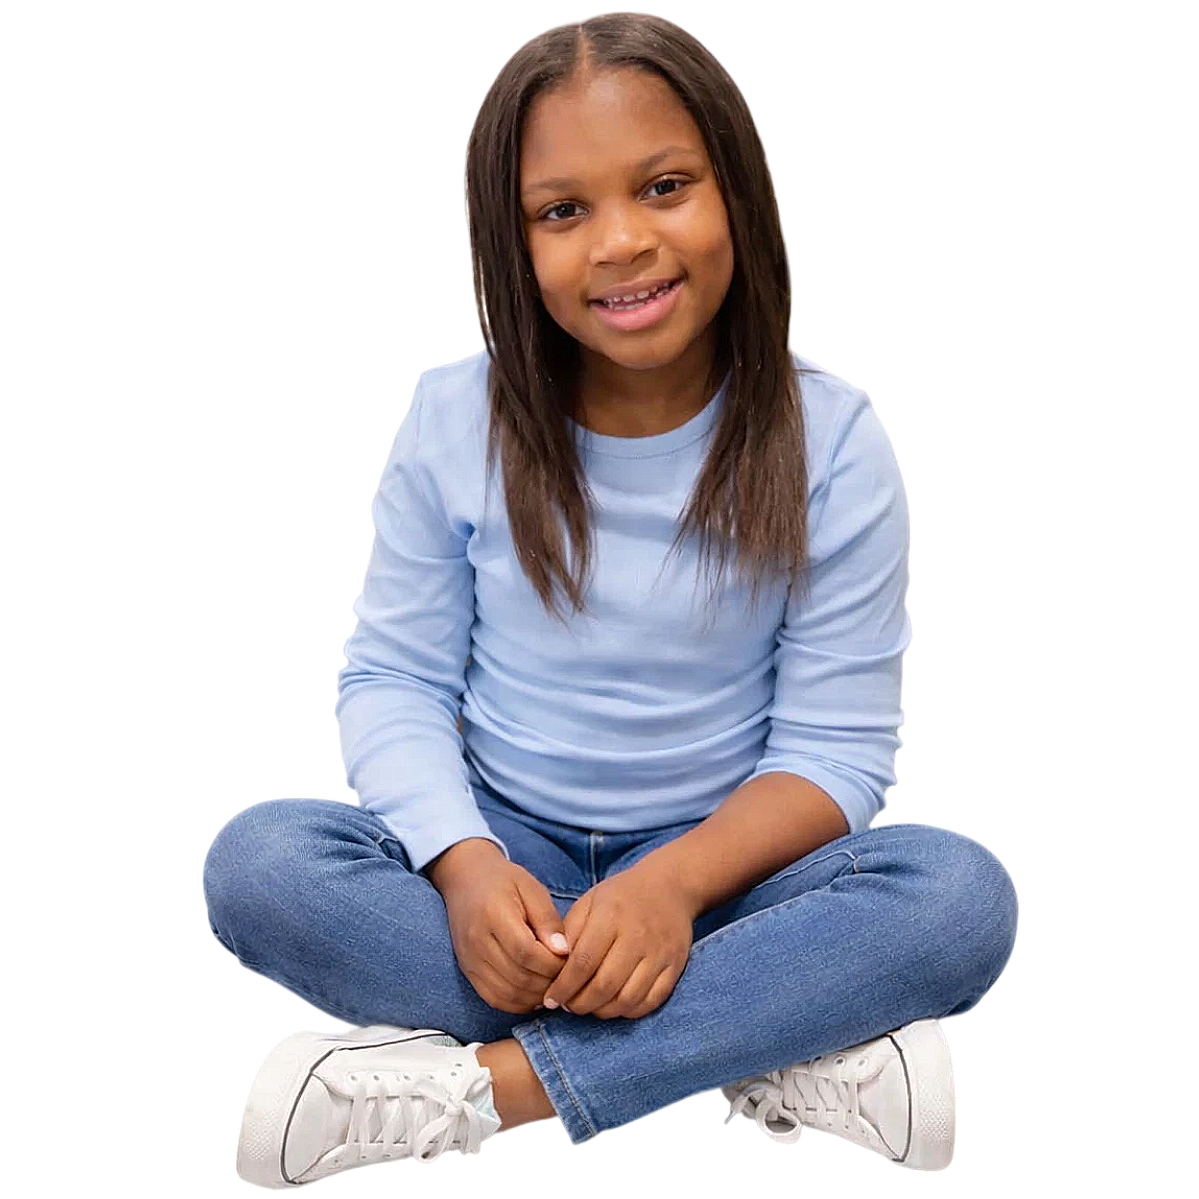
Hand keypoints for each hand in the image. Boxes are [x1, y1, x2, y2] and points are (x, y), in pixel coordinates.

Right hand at [439, 853, 571, 1014]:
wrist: (465, 879)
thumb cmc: (503, 880)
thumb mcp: (531, 888)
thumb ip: (548, 919)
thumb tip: (564, 951)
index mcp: (493, 914)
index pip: (526, 952)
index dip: (552, 963)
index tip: (569, 959)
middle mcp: (477, 941)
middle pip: (518, 977)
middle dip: (548, 982)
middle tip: (566, 975)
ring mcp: (469, 959)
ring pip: (507, 994)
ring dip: (535, 996)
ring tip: (553, 985)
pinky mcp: (467, 971)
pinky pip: (494, 998)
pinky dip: (517, 1002)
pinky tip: (534, 993)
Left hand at [541, 863, 696, 1019]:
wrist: (669, 887)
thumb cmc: (621, 896)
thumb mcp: (590, 902)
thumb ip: (570, 932)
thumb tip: (553, 967)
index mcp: (611, 916)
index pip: (583, 962)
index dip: (563, 986)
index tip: (550, 999)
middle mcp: (637, 936)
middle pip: (605, 985)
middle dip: (580, 1004)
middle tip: (568, 1006)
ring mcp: (659, 954)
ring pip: (628, 999)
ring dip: (603, 1011)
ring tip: (589, 1006)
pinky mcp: (675, 967)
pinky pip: (651, 1002)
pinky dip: (629, 1011)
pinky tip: (615, 1005)